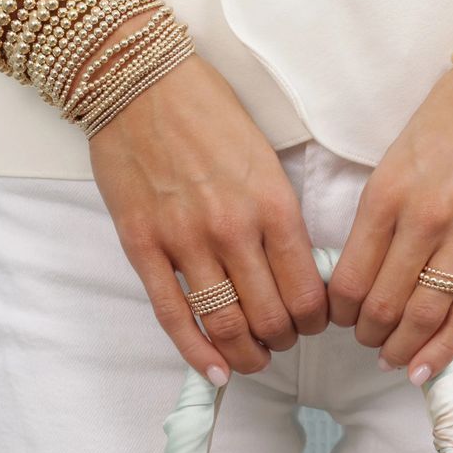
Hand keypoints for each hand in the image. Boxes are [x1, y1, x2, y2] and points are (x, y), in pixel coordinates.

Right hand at [90, 55, 327, 382]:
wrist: (138, 81)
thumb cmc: (207, 112)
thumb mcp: (265, 159)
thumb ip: (279, 216)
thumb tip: (296, 271)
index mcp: (273, 205)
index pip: (306, 290)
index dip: (314, 321)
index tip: (313, 324)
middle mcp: (233, 229)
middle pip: (270, 316)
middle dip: (282, 341)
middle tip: (281, 341)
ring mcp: (184, 240)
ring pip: (224, 324)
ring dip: (244, 354)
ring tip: (252, 359)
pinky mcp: (142, 245)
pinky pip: (173, 314)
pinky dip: (196, 351)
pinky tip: (213, 371)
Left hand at [329, 68, 452, 382]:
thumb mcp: (398, 158)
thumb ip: (380, 214)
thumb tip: (359, 269)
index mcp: (386, 194)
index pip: (349, 276)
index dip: (339, 310)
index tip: (339, 319)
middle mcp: (423, 219)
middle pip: (383, 303)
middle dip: (368, 333)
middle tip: (366, 341)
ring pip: (424, 314)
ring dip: (401, 346)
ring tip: (391, 358)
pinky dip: (445, 347)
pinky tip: (426, 368)